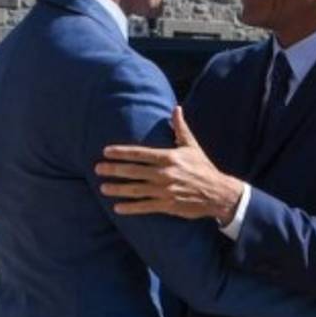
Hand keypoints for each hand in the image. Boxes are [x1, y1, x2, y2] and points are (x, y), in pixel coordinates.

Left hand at [97, 106, 243, 223]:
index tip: (106, 152)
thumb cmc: (203, 168)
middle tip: (98, 169)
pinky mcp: (167, 205)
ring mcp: (165, 191)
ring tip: (103, 187)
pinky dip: (130, 207)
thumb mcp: (192, 146)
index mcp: (169, 158)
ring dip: (117, 188)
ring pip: (135, 189)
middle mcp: (165, 174)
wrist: (218, 193)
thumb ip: (181, 128)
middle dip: (113, 169)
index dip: (121, 152)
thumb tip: (176, 109)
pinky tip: (118, 207)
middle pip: (133, 171)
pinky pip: (144, 206)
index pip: (139, 153)